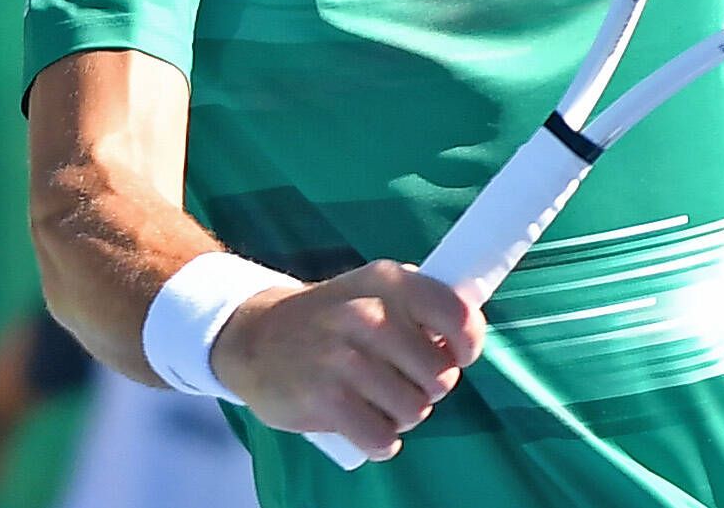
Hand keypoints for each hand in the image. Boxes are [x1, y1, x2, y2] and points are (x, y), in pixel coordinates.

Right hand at [212, 260, 483, 460]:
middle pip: (441, 376)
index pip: (457, 315)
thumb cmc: (330, 318)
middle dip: (428, 388)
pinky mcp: (324, 399)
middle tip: (402, 381)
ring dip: (403, 416)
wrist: (255, 337)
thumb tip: (463, 343)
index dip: (468, 344)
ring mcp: (344, 358)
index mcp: (390, 282)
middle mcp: (369, 315)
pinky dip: (380, 441)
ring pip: (414, 410)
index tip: (457, 356)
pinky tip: (365, 426)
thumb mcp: (375, 292)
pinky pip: (383, 438)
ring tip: (378, 401)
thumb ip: (420, 309)